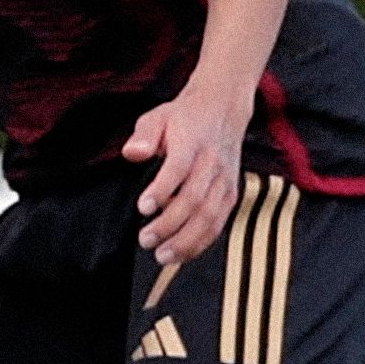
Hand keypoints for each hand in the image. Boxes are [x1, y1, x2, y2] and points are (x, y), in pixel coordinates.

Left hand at [120, 88, 249, 264]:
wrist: (224, 108)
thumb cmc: (187, 116)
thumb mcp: (157, 116)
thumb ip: (143, 135)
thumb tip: (133, 153)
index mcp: (192, 142)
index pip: (178, 169)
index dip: (162, 190)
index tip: (143, 207)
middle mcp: (212, 163)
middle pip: (195, 199)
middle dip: (170, 225)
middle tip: (146, 239)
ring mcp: (224, 180)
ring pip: (210, 216)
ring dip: (186, 240)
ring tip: (163, 255)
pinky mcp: (231, 192)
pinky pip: (220, 222)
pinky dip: (203, 241)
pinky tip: (184, 254)